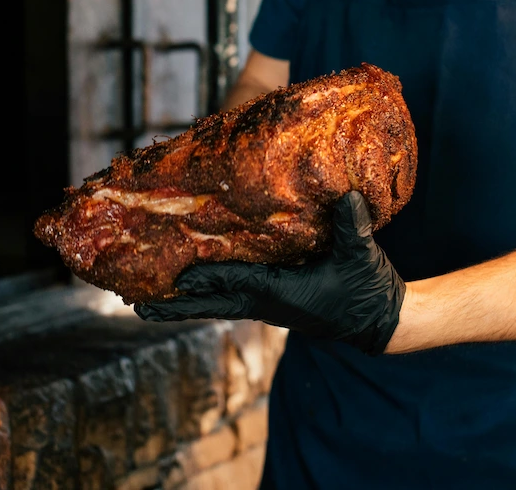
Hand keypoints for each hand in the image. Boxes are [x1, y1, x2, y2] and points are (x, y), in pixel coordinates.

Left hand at [134, 191, 404, 354]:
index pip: (240, 284)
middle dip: (177, 306)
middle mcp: (268, 303)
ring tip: (148, 299)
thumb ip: (353, 227)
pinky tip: (190, 285)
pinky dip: (206, 294)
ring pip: (217, 304)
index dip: (211, 278)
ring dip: (184, 302)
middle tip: (137, 305)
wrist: (378, 320)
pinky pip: (230, 298)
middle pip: (214, 305)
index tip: (180, 275)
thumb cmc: (368, 289)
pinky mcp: (271, 302)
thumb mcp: (362, 255)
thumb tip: (347, 195)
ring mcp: (267, 305)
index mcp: (285, 293)